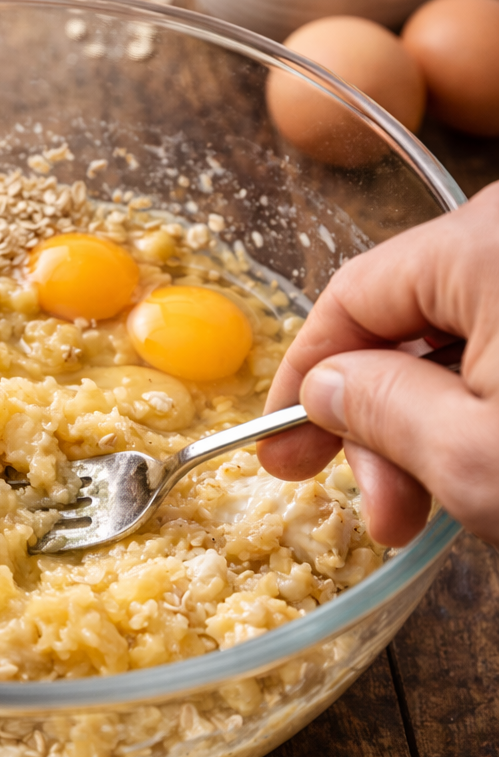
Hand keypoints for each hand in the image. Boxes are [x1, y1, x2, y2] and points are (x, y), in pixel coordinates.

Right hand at [258, 181, 498, 547]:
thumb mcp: (472, 455)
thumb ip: (376, 408)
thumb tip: (324, 388)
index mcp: (486, 244)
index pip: (352, 299)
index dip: (304, 378)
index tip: (279, 446)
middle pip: (409, 321)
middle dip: (380, 423)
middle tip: (376, 508)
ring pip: (462, 340)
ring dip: (433, 426)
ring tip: (430, 512)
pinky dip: (485, 405)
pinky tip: (481, 467)